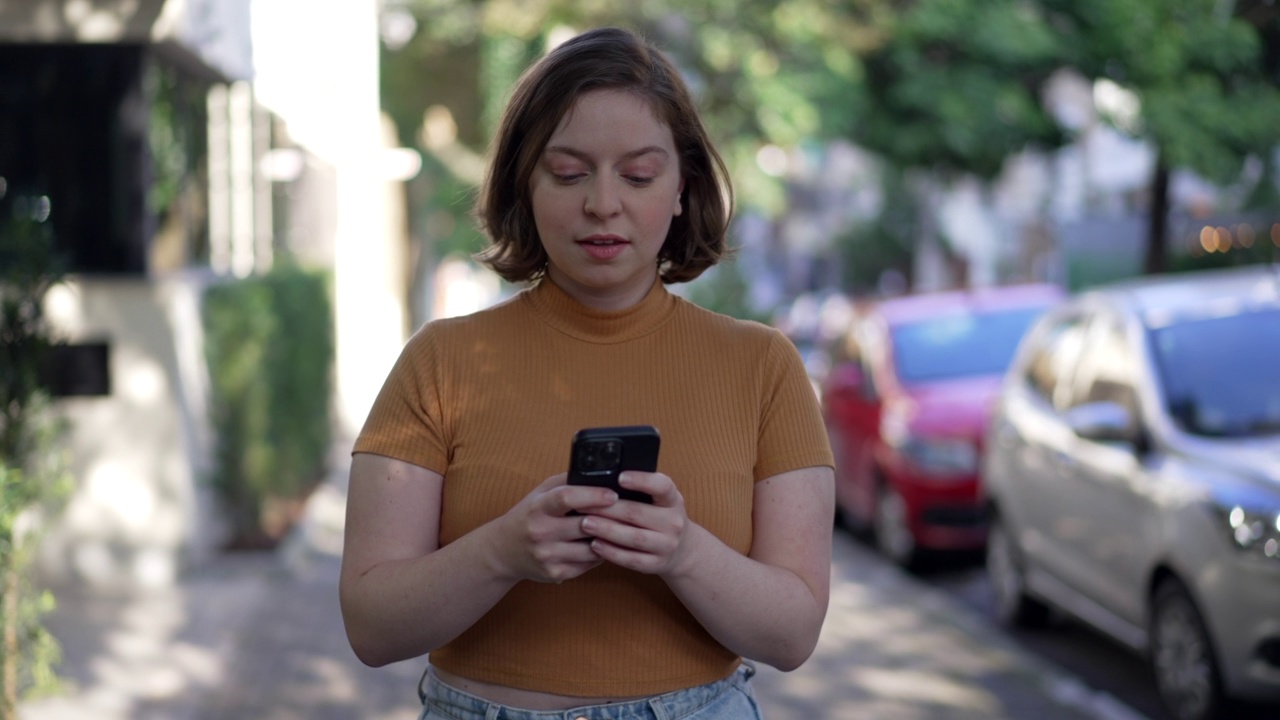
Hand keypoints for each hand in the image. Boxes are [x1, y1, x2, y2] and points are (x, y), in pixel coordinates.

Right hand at [489, 473, 617, 583]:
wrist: (503, 551)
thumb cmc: (529, 515)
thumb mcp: (540, 493)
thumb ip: (566, 482)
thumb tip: (600, 473)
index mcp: (537, 508)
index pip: (565, 498)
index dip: (592, 495)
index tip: (613, 493)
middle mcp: (540, 532)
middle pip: (583, 525)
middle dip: (609, 518)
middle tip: (629, 512)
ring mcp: (547, 556)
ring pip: (591, 548)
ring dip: (609, 538)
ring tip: (623, 529)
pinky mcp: (555, 573)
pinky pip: (588, 564)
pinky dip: (601, 554)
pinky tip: (607, 544)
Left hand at [577, 471, 692, 575]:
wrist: (682, 550)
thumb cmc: (660, 517)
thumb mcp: (659, 499)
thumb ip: (640, 490)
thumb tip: (604, 482)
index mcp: (673, 500)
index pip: (662, 486)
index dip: (641, 480)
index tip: (620, 477)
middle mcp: (673, 522)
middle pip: (637, 513)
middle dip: (607, 509)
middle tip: (582, 504)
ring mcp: (667, 545)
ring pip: (633, 537)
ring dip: (606, 530)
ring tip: (585, 524)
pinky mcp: (656, 564)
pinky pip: (631, 559)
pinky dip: (611, 552)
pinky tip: (595, 545)